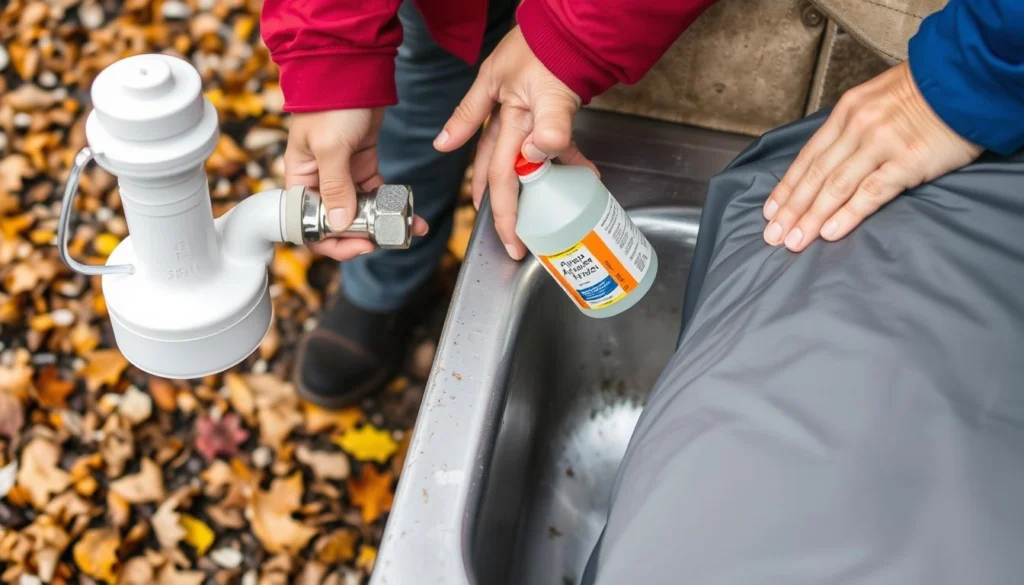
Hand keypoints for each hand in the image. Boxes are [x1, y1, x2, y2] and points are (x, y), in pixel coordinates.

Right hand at [285, 108, 427, 260]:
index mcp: (300, 180)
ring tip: (410, 229)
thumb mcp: (330, 146)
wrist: (353, 71)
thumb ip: (334, 187)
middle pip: (338, 223)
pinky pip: (376, 194)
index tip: (360, 245)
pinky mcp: (362, 166)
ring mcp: (342, 175)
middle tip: (390, 238)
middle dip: (365, 235)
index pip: (309, 225)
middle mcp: (319, 182)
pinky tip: (410, 213)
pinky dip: (392, 205)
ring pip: (361, 211)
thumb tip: (340, 225)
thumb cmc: (331, 103)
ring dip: (384, 223)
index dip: (332, 242)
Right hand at [434, 26, 597, 259]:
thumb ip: (550, 127)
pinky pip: (548, 140)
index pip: (495, 171)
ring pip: (516, 158)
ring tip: (529, 213)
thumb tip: (536, 159)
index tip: (507, 236)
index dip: (498, 207)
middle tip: (510, 237)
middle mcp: (506, 115)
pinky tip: (582, 171)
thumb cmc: (550, 46)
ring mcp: (521, 111)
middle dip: (501, 206)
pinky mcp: (541, 106)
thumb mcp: (550, 89)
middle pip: (497, 169)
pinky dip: (561, 158)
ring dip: (524, 186)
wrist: (569, 22)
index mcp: (502, 114)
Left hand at [762, 62, 981, 251]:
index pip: (808, 157)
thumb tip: (830, 158)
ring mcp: (882, 144)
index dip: (787, 187)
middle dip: (791, 209)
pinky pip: (871, 192)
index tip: (770, 211)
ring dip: (811, 217)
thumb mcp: (876, 99)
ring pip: (836, 187)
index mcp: (846, 113)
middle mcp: (858, 128)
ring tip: (794, 241)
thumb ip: (851, 126)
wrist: (967, 79)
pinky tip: (830, 232)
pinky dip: (848, 214)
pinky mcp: (908, 161)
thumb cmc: (924, 92)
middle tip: (773, 235)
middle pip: (815, 176)